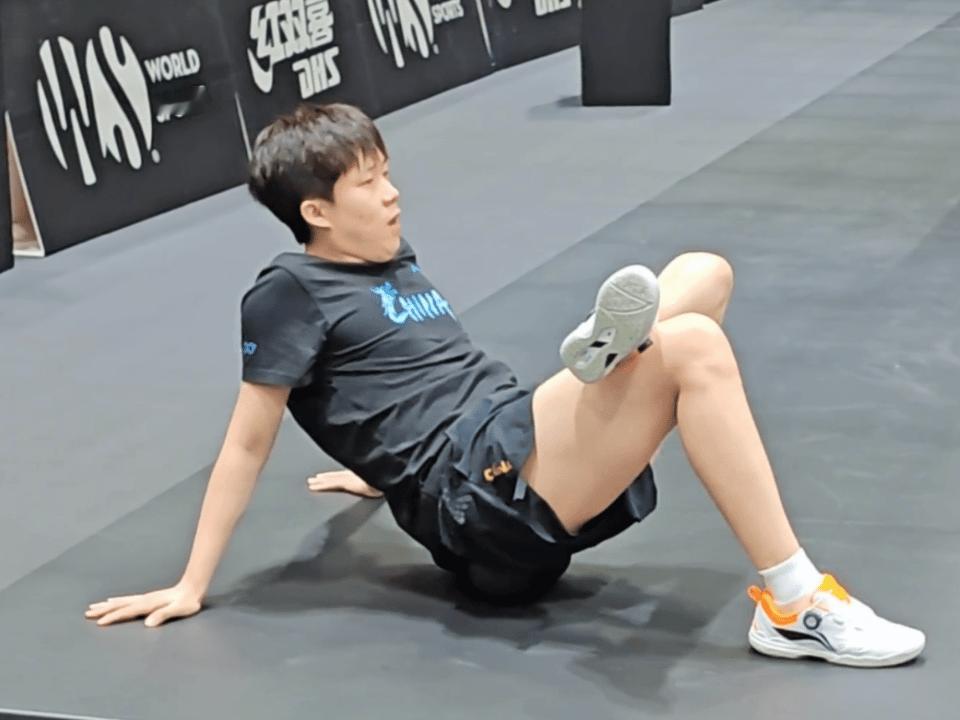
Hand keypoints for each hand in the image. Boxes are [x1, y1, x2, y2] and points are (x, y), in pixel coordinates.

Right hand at [85, 584, 202, 627]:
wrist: (193, 587)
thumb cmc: (188, 601)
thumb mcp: (179, 609)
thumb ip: (164, 615)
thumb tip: (148, 624)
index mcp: (149, 604)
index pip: (127, 611)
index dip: (113, 617)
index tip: (99, 622)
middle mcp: (144, 600)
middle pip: (120, 605)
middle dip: (103, 610)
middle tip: (87, 613)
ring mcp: (145, 598)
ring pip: (121, 601)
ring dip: (107, 605)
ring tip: (93, 607)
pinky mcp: (148, 598)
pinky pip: (127, 599)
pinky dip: (117, 601)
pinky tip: (112, 600)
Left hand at [307, 469, 382, 497]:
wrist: (389, 476)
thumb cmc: (388, 480)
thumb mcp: (380, 482)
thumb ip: (374, 483)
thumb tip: (377, 486)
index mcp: (359, 473)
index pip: (343, 475)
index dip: (333, 476)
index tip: (325, 476)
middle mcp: (352, 473)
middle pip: (335, 476)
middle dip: (324, 477)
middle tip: (313, 479)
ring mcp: (349, 477)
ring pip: (330, 479)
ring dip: (319, 481)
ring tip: (310, 483)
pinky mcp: (347, 483)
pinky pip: (331, 484)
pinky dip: (321, 485)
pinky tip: (314, 486)